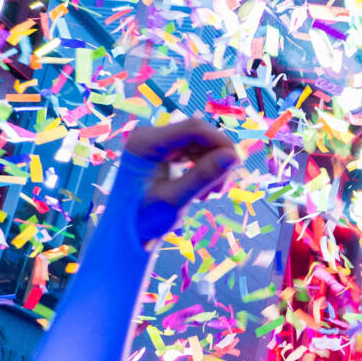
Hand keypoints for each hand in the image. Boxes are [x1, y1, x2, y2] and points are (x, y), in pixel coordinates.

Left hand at [125, 117, 239, 240]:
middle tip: (218, 190)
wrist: (125, 232)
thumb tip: (233, 156)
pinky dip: (204, 169)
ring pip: (200, 144)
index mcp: (145, 143)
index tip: (237, 165)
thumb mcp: (175, 200)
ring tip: (208, 195)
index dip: (220, 142)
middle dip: (217, 159)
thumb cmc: (143, 220)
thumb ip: (203, 176)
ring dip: (212, 166)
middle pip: (199, 135)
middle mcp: (149, 137)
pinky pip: (194, 152)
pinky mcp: (163, 152)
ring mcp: (156, 143)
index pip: (193, 128)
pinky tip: (202, 190)